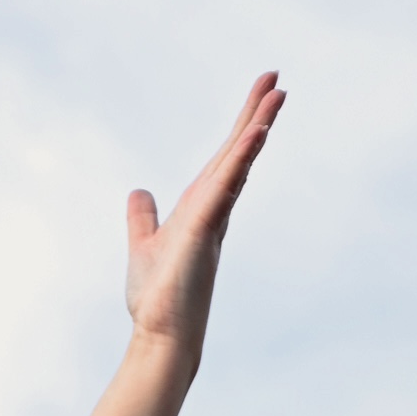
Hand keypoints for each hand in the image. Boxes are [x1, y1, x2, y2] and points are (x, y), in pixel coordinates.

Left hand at [122, 75, 284, 361]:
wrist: (160, 336)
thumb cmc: (158, 299)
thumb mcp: (144, 244)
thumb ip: (143, 217)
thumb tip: (139, 191)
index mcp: (202, 208)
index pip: (225, 160)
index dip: (242, 128)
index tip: (260, 96)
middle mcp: (214, 210)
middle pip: (238, 153)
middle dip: (256, 115)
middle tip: (276, 79)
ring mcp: (212, 219)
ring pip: (238, 163)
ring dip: (256, 127)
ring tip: (276, 94)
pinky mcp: (204, 230)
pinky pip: (225, 186)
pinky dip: (240, 159)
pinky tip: (254, 134)